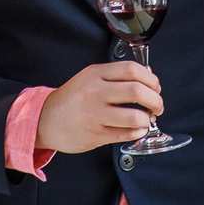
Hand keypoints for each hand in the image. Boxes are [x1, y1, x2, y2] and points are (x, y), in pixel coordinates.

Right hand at [36, 62, 162, 153]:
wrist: (46, 119)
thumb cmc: (72, 98)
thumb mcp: (90, 78)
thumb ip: (115, 77)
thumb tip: (147, 77)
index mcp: (96, 74)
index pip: (132, 69)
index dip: (150, 78)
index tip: (155, 86)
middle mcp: (96, 92)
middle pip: (136, 91)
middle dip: (155, 100)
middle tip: (157, 105)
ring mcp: (95, 114)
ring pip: (134, 117)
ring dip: (147, 119)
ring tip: (146, 119)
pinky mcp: (95, 135)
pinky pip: (125, 134)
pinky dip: (137, 132)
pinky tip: (137, 129)